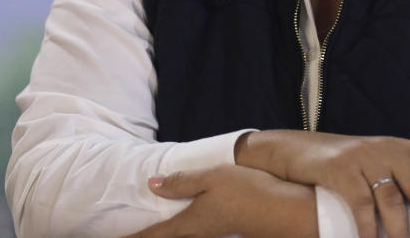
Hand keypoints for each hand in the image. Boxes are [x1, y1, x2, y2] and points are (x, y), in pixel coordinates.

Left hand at [122, 165, 317, 237]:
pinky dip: (177, 228)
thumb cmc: (246, 192)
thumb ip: (181, 181)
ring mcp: (211, 231)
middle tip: (126, 234)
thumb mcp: (211, 178)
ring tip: (148, 228)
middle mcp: (197, 232)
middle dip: (144, 237)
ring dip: (160, 233)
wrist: (283, 209)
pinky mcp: (223, 226)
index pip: (151, 235)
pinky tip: (180, 218)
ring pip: (178, 235)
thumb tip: (152, 184)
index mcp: (188, 223)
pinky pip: (191, 230)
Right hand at [235, 131, 409, 237]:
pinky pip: (361, 206)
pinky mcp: (340, 172)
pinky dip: (369, 231)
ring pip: (392, 200)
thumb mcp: (378, 161)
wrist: (298, 150)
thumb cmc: (347, 163)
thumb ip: (403, 178)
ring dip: (403, 233)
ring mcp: (364, 159)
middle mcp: (388, 150)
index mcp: (404, 147)